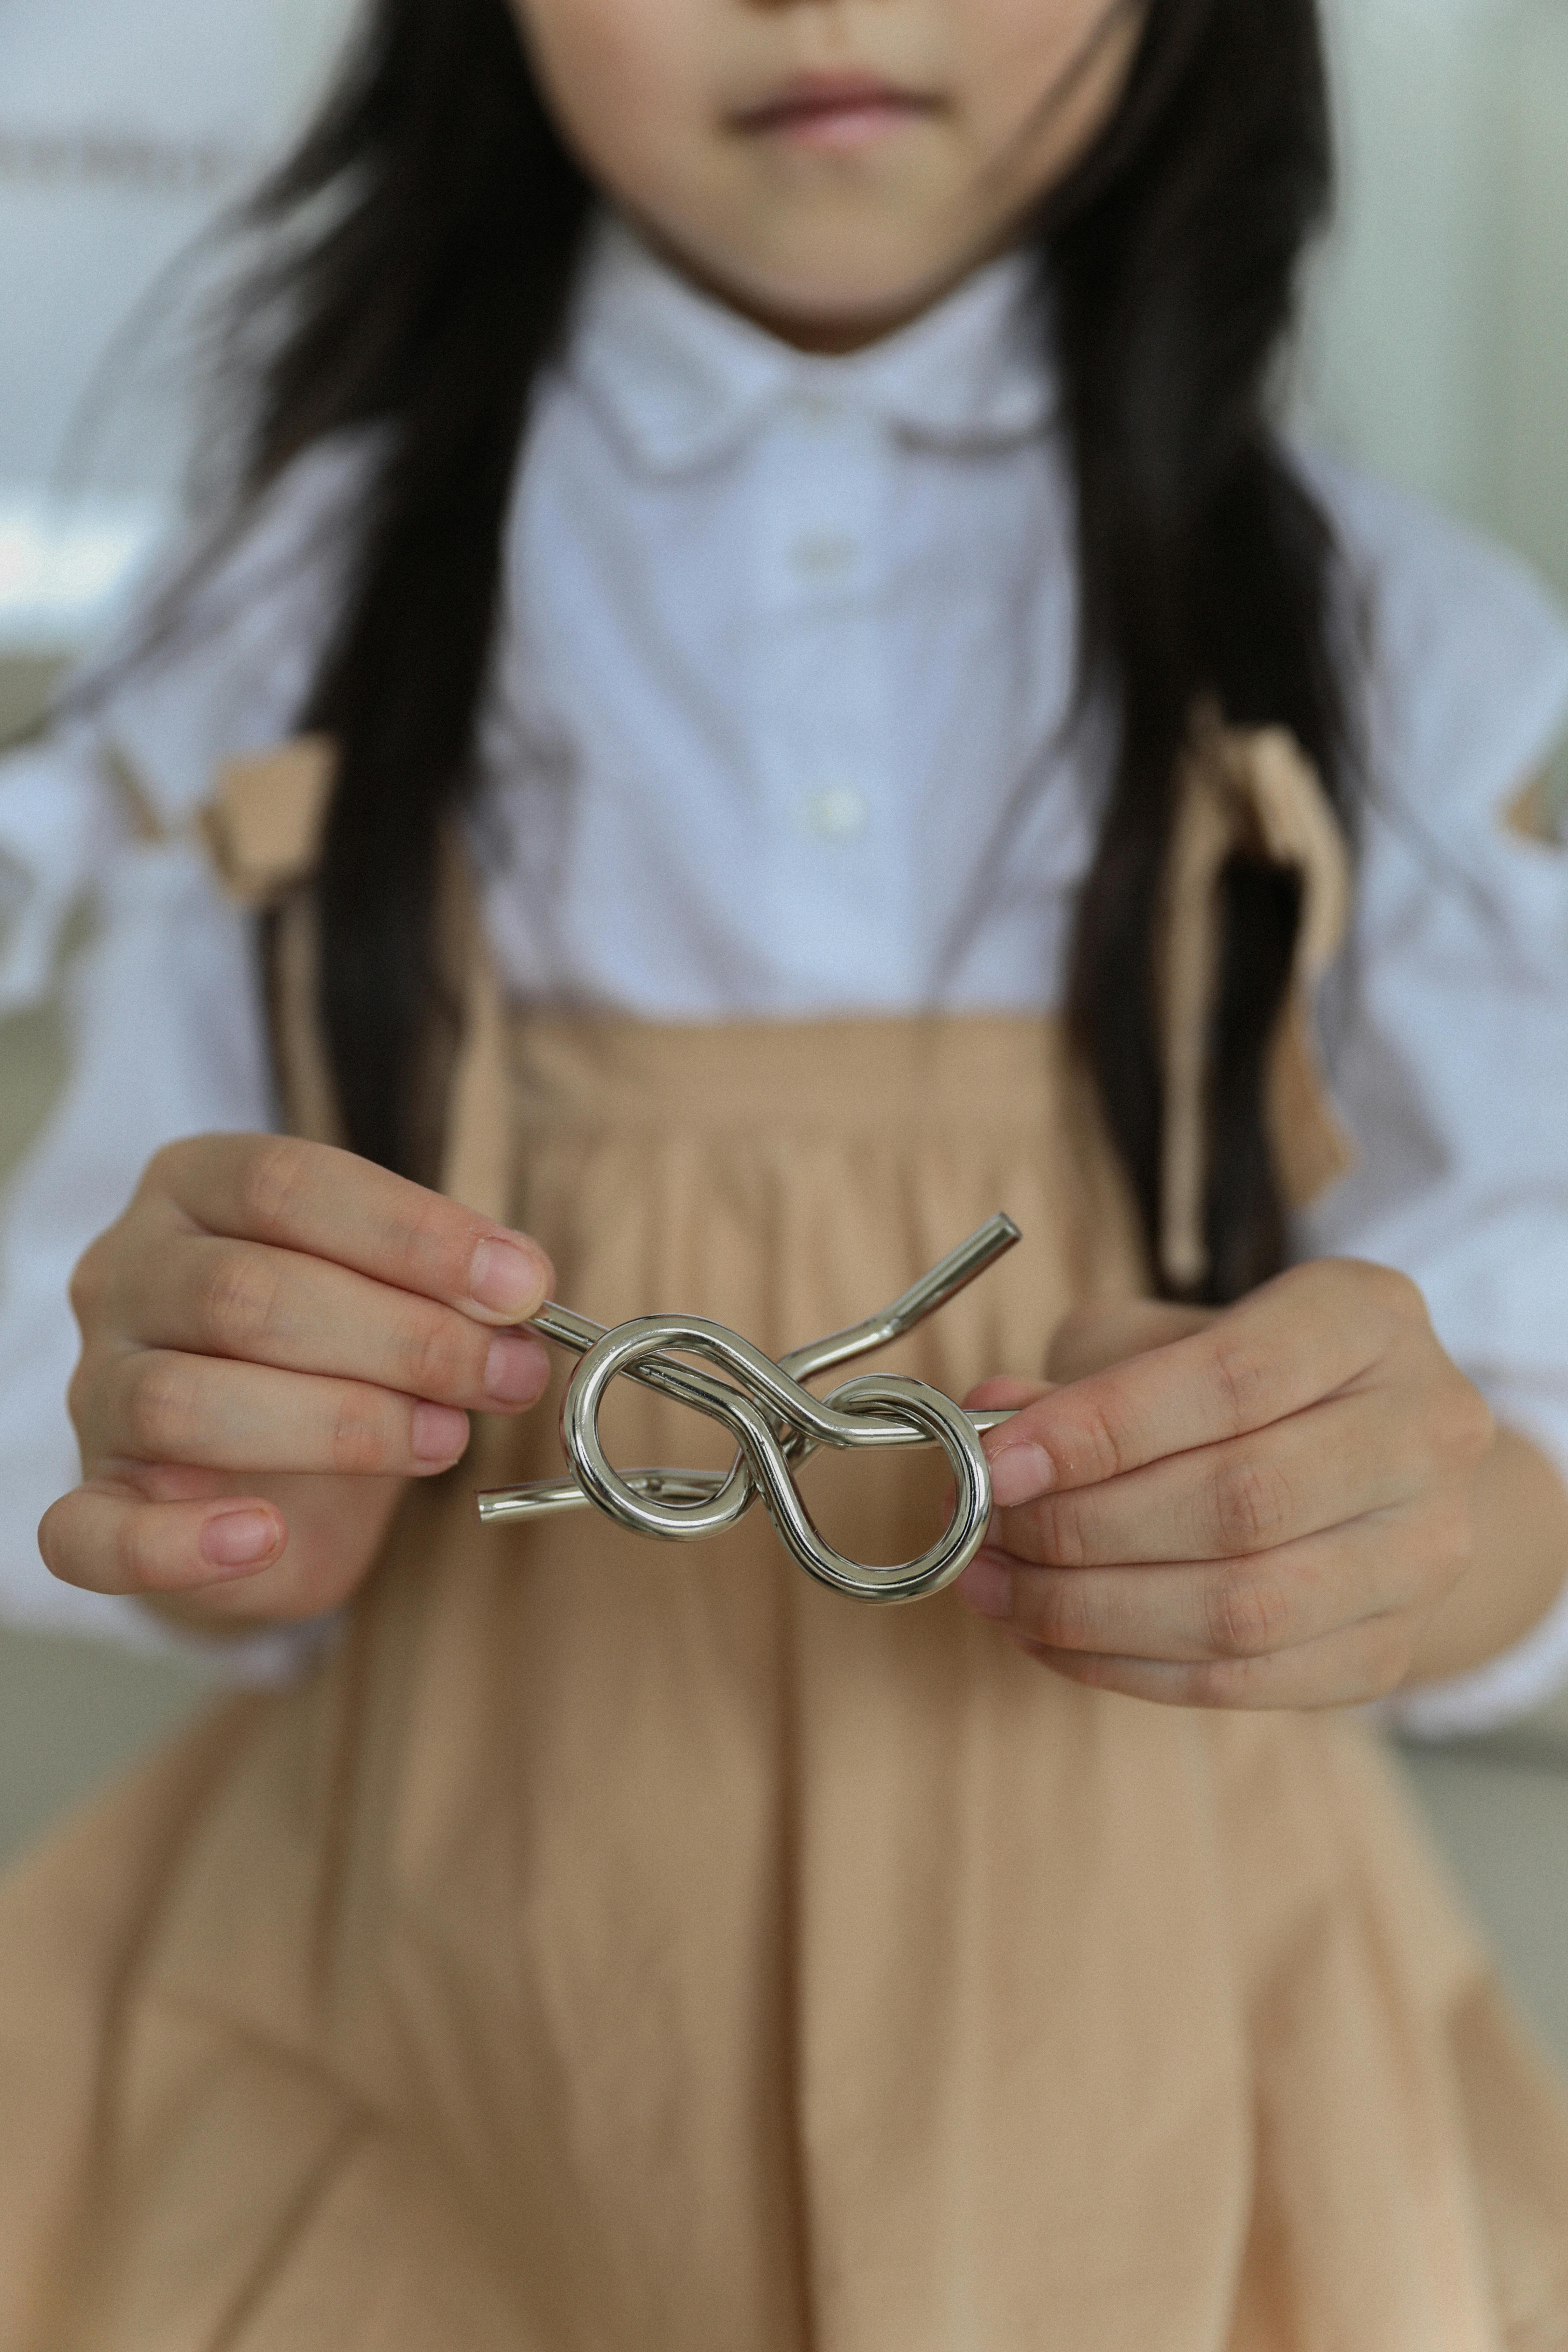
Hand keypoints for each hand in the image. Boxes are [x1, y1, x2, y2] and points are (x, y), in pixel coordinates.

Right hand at [39, 1135, 554, 1625]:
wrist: (269, 1465)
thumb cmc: (336, 1348)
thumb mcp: (387, 1288)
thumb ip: (441, 1283)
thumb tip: (521, 1290)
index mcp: (195, 1185)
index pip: (286, 1183)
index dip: (412, 1235)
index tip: (521, 1287)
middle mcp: (127, 1273)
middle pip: (244, 1294)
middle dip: (400, 1339)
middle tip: (506, 1376)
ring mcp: (98, 1387)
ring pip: (183, 1402)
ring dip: (336, 1426)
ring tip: (443, 1441)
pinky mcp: (92, 1498)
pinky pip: (91, 1532)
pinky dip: (177, 1544)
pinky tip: (262, 1538)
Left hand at [955, 1260, 1495, 1708]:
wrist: (1374, 1459)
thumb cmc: (1243, 1381)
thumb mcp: (1163, 1336)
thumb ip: (1081, 1375)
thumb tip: (986, 1425)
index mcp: (1368, 1319)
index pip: (1233, 1379)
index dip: (1102, 1427)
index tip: (996, 1461)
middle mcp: (1425, 1432)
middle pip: (1241, 1502)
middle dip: (1081, 1526)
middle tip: (979, 1526)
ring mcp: (1422, 1552)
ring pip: (1241, 1609)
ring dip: (1087, 1608)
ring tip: (993, 1585)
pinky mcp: (1390, 1650)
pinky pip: (1241, 1681)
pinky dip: (1123, 1667)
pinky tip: (1045, 1635)